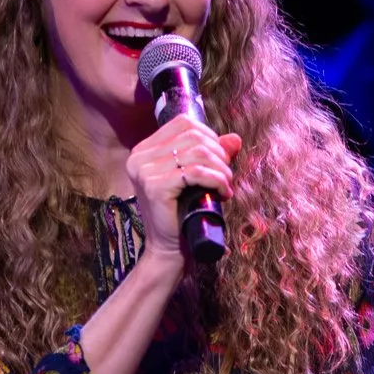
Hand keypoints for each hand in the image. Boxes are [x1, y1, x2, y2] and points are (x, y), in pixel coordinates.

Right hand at [125, 119, 241, 263]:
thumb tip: (235, 138)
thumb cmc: (183, 214)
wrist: (169, 250)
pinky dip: (216, 179)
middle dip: (218, 153)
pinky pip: (195, 172)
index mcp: (143, 150)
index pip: (183, 123)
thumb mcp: (197, 178)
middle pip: (192, 135)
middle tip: (226, 175)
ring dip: (221, 168)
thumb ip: (213, 155)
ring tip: (226, 185)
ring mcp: (144, 171)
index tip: (220, 159)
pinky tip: (223, 193)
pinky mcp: (155, 186)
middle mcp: (139, 157)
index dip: (209, 136)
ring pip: (197, 152)